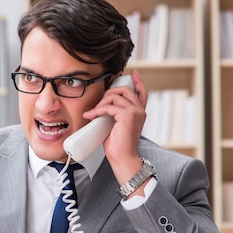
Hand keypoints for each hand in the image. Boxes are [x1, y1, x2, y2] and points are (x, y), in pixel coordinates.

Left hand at [82, 70, 147, 185]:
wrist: (123, 158)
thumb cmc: (118, 146)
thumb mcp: (115, 126)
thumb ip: (113, 115)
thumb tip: (100, 109)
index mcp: (139, 112)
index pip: (141, 92)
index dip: (137, 81)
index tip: (131, 73)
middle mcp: (139, 110)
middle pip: (124, 89)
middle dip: (109, 92)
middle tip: (98, 104)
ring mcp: (135, 112)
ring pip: (114, 96)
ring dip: (100, 103)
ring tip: (93, 114)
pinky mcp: (127, 115)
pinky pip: (108, 106)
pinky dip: (97, 110)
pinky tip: (91, 116)